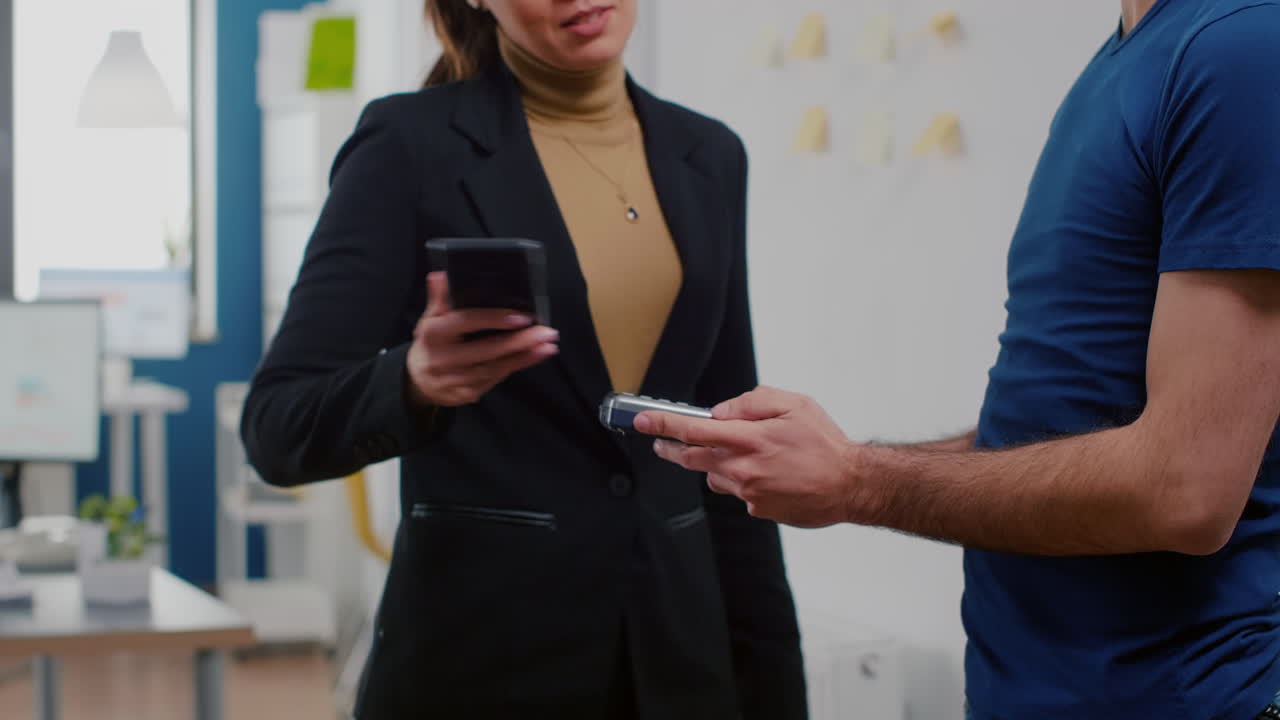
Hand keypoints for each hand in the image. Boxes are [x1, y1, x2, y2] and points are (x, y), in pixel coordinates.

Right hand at [405, 272, 558, 406]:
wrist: (418, 381)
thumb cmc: (432, 342)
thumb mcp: (430, 318)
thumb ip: (440, 298)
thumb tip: (442, 274)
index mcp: (433, 333)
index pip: (467, 322)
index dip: (494, 319)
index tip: (522, 316)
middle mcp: (442, 358)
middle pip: (486, 350)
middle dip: (520, 341)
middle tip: (547, 332)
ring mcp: (453, 380)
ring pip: (494, 368)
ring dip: (524, 356)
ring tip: (548, 345)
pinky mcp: (465, 394)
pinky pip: (494, 380)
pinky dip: (516, 367)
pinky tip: (535, 357)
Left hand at [634, 387, 860, 527]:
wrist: (851, 485)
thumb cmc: (826, 444)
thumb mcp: (794, 405)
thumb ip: (752, 402)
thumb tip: (721, 412)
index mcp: (750, 438)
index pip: (694, 430)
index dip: (664, 424)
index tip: (643, 421)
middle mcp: (744, 467)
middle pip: (692, 459)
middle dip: (672, 448)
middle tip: (662, 441)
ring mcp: (749, 492)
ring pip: (716, 476)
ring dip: (716, 464)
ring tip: (742, 453)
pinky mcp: (758, 509)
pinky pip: (739, 492)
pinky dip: (744, 480)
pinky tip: (769, 474)